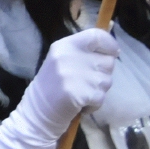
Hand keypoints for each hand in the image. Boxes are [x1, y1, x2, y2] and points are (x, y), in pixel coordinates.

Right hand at [0, 29, 118, 148]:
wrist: (37, 112)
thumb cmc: (52, 86)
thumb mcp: (62, 61)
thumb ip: (83, 52)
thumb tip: (113, 49)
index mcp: (64, 45)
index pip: (96, 35)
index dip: (110, 43)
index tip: (113, 53)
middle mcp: (68, 56)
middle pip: (107, 61)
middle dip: (103, 73)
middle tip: (86, 82)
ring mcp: (73, 75)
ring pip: (107, 80)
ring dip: (99, 90)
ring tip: (82, 93)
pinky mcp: (79, 93)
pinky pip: (101, 97)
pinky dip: (95, 104)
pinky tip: (82, 104)